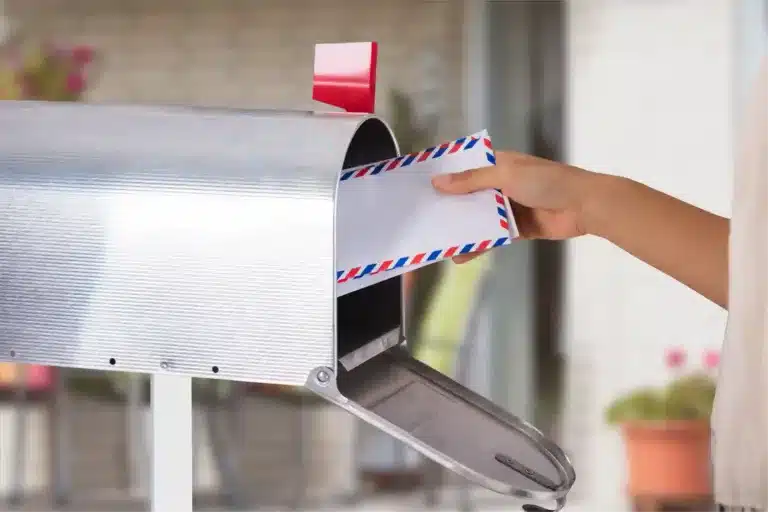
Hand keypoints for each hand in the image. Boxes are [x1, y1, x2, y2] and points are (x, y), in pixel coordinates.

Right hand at [431, 151, 594, 262]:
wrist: (585, 206)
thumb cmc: (547, 182)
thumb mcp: (506, 175)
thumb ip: (472, 180)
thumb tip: (438, 182)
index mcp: (500, 163)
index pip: (467, 166)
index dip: (446, 174)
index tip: (421, 184)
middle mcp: (502, 183)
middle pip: (470, 194)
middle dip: (450, 205)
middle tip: (423, 217)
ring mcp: (510, 207)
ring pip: (480, 218)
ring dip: (462, 228)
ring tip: (438, 240)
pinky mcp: (518, 228)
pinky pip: (493, 236)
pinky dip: (479, 245)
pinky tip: (461, 255)